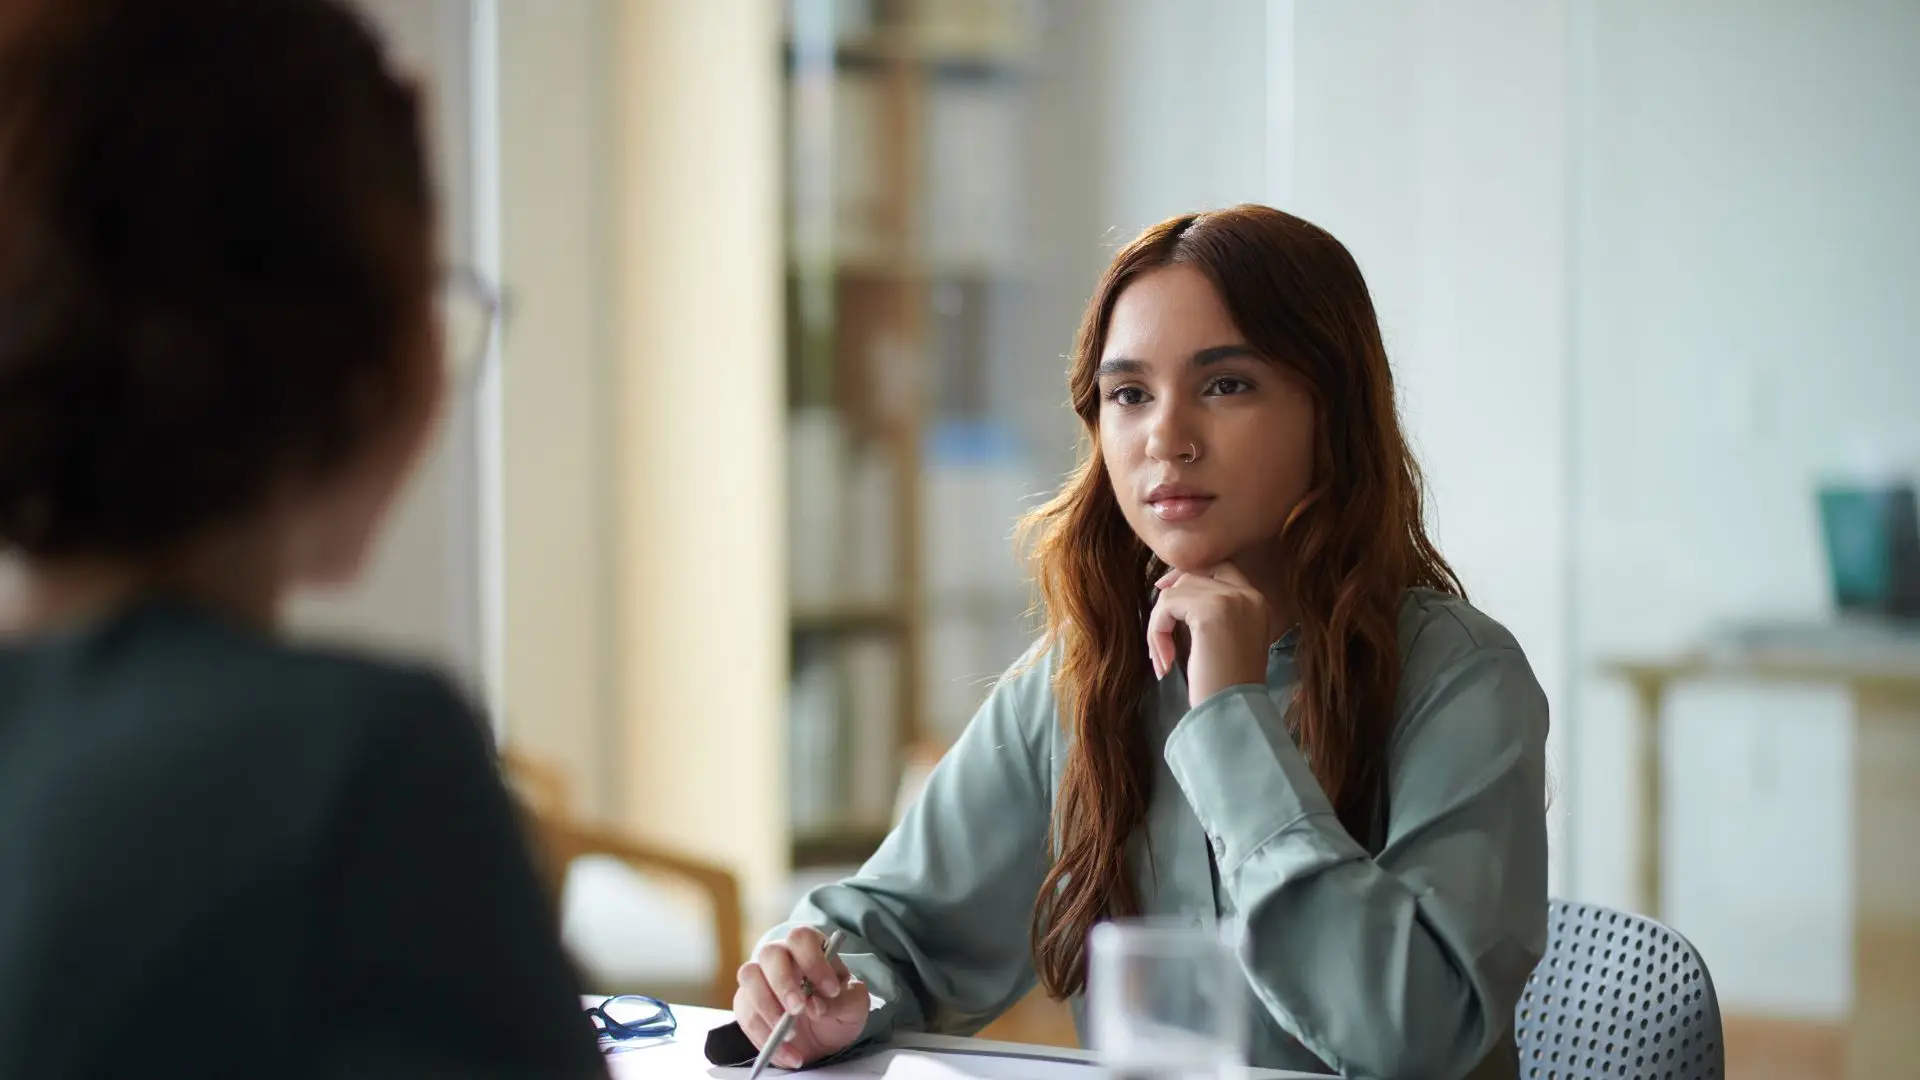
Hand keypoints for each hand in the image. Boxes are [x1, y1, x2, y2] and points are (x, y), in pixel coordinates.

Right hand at [733, 927, 869, 1068]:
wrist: (824, 1036)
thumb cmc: (839, 1008)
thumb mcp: (854, 1005)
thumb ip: (843, 1001)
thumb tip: (816, 1006)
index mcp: (810, 947)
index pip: (802, 938)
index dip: (813, 961)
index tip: (831, 990)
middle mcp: (781, 956)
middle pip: (770, 953)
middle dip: (783, 984)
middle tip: (799, 1010)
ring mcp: (760, 978)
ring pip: (750, 978)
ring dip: (767, 1008)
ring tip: (791, 1035)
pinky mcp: (747, 1003)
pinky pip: (745, 1013)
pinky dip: (763, 1035)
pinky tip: (786, 1050)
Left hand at [1149, 563, 1271, 708]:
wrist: (1233, 711)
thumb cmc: (1226, 686)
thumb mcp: (1226, 640)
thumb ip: (1212, 612)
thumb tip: (1170, 587)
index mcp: (1257, 601)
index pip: (1219, 569)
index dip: (1187, 576)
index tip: (1163, 591)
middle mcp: (1248, 595)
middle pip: (1193, 576)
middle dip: (1169, 601)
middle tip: (1158, 634)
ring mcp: (1230, 600)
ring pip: (1174, 593)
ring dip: (1159, 626)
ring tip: (1164, 658)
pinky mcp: (1209, 611)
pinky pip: (1166, 606)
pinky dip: (1156, 633)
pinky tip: (1165, 662)